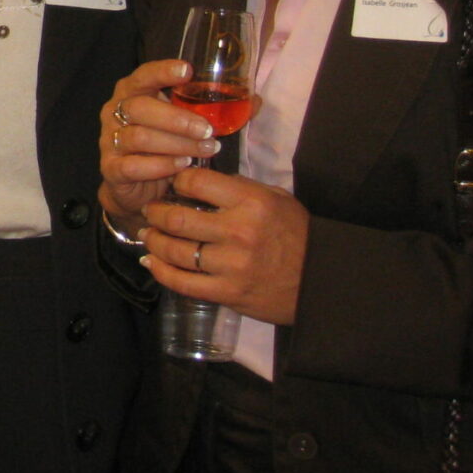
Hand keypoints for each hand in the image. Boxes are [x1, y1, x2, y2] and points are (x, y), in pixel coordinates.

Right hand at [97, 59, 221, 232]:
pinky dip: (160, 166)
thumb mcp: (187, 126)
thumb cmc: (165, 148)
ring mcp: (110, 141)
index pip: (142, 75)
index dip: (162, 71)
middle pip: (138, 107)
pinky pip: (132, 165)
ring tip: (203, 151)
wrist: (136, 188)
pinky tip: (181, 167)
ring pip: (138, 137)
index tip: (187, 70)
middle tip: (207, 130)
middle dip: (176, 118)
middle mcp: (116, 113)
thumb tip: (256, 100)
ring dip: (175, 144)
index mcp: (133, 94)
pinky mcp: (111, 169)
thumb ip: (215, 112)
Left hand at [140, 168, 309, 325]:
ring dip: (154, 242)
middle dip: (155, 212)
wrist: (323, 280)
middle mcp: (238, 232)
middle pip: (176, 218)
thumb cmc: (296, 233)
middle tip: (150, 211)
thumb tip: (197, 179)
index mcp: (251, 202)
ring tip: (149, 235)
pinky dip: (161, 272)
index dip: (175, 180)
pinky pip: (183, 283)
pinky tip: (152, 263)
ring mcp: (232, 265)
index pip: (195, 182)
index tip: (170, 183)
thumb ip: (237, 188)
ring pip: (174, 251)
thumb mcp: (275, 198)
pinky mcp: (228, 293)